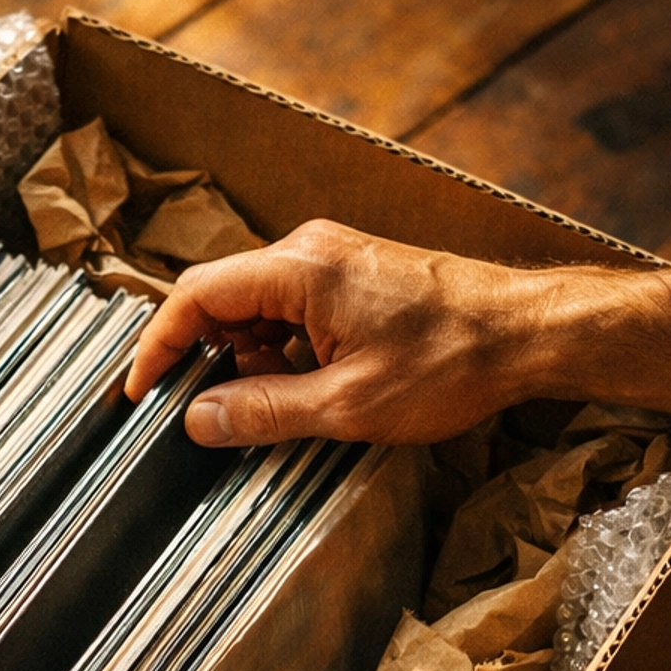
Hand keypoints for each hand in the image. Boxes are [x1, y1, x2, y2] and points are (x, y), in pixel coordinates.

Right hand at [126, 220, 670, 447]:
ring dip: (251, 361)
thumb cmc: (452, 361)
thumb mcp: (346, 405)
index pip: (194, 297)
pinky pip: (292, 312)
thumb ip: (262, 411)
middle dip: (206, 359)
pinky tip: (311, 391)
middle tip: (207, 415)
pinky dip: (284, 352)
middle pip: (222, 300)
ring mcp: (334, 261)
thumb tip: (196, 420)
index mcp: (298, 268)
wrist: (531, 333)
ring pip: (257, 310)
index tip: (138, 394)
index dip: (157, 348)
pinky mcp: (355, 279)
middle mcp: (309, 250)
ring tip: (279, 409)